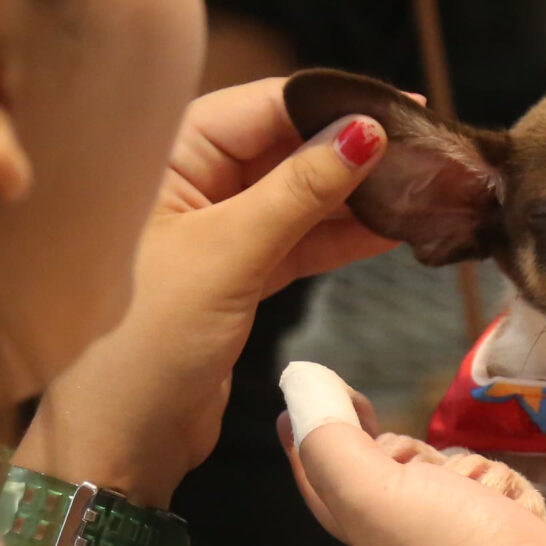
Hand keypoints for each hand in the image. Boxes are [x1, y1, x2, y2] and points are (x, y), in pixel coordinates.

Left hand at [17, 80, 395, 502]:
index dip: (334, 103)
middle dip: (355, 146)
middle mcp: (188, 182)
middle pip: (286, 145)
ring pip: (300, 194)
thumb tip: (366, 130)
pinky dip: (344, 235)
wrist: (119, 442)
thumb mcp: (227, 256)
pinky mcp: (238, 274)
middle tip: (427, 146)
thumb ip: (300, 191)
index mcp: (165, 157)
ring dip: (359, 194)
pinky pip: (301, 238)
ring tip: (425, 185)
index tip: (402, 108)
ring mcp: (216, 229)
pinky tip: (395, 227)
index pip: (263, 107)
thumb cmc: (144, 344)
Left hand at [282, 400, 545, 545]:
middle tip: (429, 471)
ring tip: (486, 502)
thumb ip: (331, 446)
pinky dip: (517, 495)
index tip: (334, 394)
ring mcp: (467, 541)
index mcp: (366, 530)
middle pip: (402, 463)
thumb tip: (299, 393)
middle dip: (419, 453)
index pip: (326, 475)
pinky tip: (521, 518)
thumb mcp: (371, 494)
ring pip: (461, 471)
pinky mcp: (517, 541)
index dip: (318, 431)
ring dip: (476, 472)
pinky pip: (510, 491)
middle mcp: (410, 538)